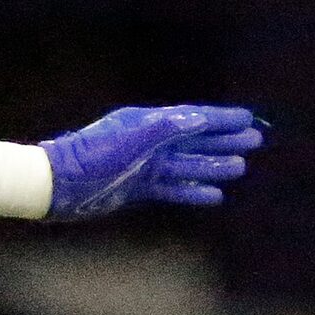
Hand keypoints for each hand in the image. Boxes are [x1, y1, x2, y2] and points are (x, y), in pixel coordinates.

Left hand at [40, 105, 262, 220]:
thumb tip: (198, 119)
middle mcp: (150, 142)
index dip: (222, 119)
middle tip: (255, 141)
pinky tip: (214, 196)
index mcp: (150, 123)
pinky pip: (172, 189)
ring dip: (214, 165)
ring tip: (241, 167)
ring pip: (188, 165)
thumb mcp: (132, 137)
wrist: (59, 185)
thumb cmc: (92, 156)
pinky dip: (193, 191)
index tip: (248, 118)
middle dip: (225, 140)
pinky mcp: (136, 188)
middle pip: (196, 140)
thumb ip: (166, 127)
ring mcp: (144, 166)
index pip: (194, 118)